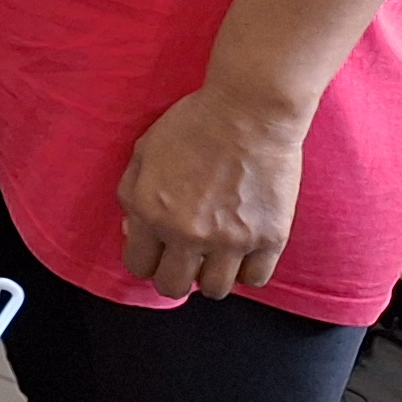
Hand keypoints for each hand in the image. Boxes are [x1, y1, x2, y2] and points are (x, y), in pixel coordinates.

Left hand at [117, 86, 308, 297]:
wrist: (249, 111)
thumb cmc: (194, 123)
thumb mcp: (144, 151)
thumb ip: (132, 194)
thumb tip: (132, 233)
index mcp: (150, 212)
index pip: (138, 266)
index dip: (146, 261)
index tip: (158, 253)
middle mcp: (187, 233)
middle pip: (173, 287)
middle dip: (174, 275)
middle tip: (185, 257)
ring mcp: (230, 240)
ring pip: (214, 290)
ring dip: (211, 275)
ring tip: (215, 253)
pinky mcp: (269, 239)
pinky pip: (254, 279)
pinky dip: (247, 270)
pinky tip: (243, 250)